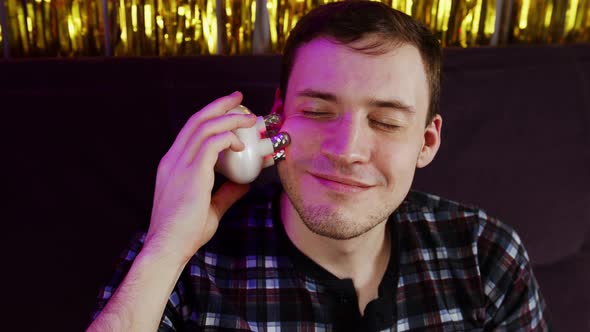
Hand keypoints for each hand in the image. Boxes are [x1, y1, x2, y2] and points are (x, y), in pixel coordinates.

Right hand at [144, 91, 256, 263]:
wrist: (169, 247)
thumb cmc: (185, 232)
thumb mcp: (210, 208)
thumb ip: (226, 193)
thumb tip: (245, 183)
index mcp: (173, 165)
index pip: (191, 130)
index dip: (210, 115)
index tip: (229, 107)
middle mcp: (173, 159)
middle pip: (197, 120)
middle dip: (220, 105)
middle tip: (240, 98)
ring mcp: (179, 164)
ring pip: (205, 127)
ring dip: (230, 119)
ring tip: (250, 118)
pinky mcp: (191, 173)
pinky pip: (211, 144)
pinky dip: (228, 138)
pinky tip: (240, 145)